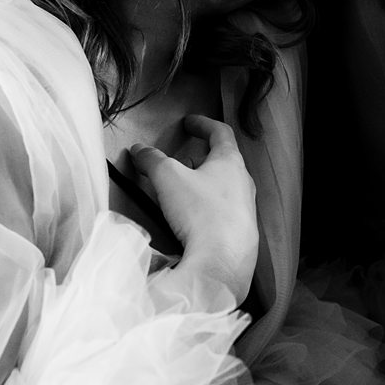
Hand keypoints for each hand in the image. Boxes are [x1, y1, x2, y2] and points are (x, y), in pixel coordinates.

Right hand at [131, 115, 258, 299]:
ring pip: (223, 189)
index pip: (220, 133)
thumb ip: (152, 160)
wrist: (223, 261)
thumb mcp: (168, 178)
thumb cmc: (201, 212)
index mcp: (231, 162)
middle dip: (200, 159)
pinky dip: (206, 209)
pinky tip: (191, 221)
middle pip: (223, 162)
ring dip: (203, 185)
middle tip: (181, 161)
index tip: (189, 123)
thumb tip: (139, 150)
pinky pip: (222, 213)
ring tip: (182, 192)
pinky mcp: (241, 233)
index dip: (203, 124)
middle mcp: (244, 183)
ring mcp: (245, 209)